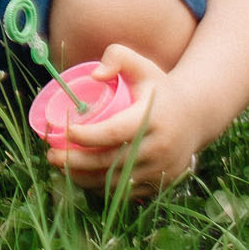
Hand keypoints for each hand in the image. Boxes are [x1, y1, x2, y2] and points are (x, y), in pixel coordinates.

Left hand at [51, 43, 206, 198]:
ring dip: (85, 178)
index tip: (64, 131)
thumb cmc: (160, 89)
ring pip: (117, 181)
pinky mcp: (163, 183)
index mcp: (154, 119)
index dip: (86, 136)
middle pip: (111, 161)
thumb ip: (117, 57)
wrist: (197, 115)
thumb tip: (94, 75)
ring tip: (61, 167)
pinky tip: (83, 180)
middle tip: (51, 154)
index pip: (114, 132)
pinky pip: (128, 193)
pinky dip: (103, 189)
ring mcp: (163, 168)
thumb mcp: (142, 66)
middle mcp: (161, 147)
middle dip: (76, 161)